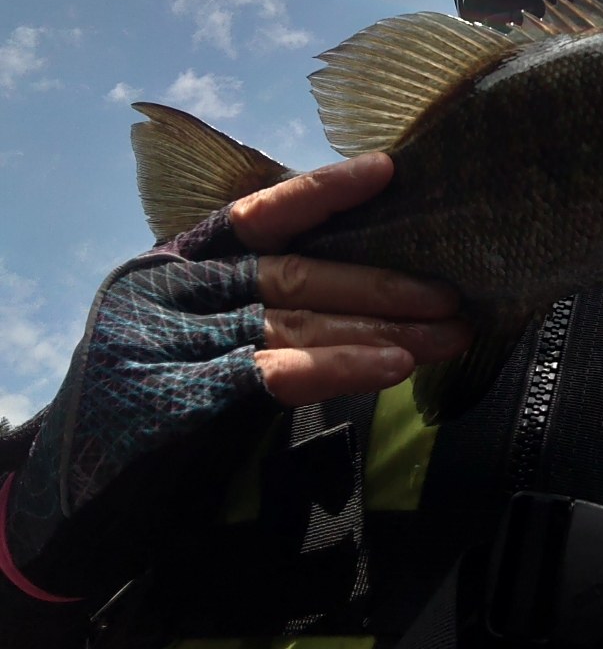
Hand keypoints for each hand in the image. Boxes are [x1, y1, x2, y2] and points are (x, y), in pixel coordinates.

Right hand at [1, 153, 466, 608]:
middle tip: (454, 295)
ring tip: (447, 334)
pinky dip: (341, 366)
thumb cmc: (154, 410)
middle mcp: (167, 291)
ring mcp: (166, 341)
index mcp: (173, 264)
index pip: (257, 215)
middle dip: (383, 285)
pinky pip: (277, 372)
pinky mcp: (175, 397)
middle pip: (295, 274)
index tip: (388, 171)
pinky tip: (392, 366)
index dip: (323, 192)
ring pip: (296, 323)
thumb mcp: (199, 340)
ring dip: (383, 329)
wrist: (74, 505)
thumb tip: (369, 292)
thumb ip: (261, 308)